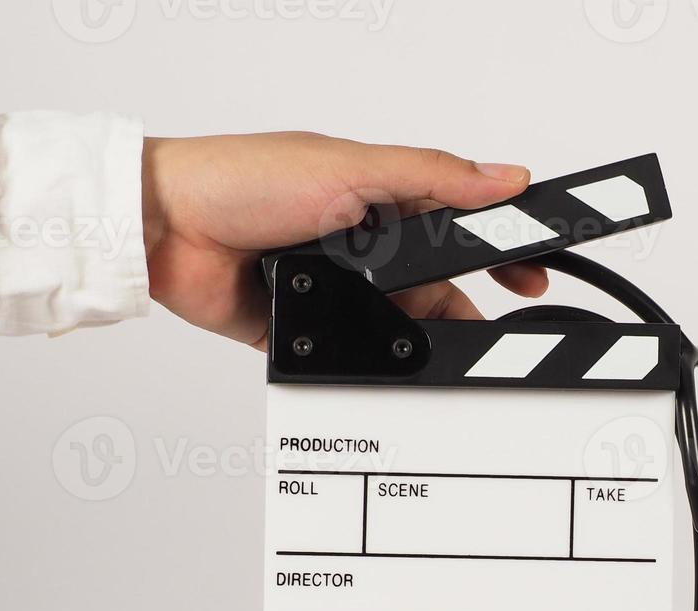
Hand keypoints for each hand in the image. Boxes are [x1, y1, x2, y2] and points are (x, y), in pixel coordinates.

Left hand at [141, 132, 549, 348]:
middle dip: (465, 302)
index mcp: (381, 193)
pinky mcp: (304, 326)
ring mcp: (335, 285)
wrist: (164, 228)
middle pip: (436, 282)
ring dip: (415, 331)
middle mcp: (362, 241)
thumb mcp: (353, 167)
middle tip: (498, 324)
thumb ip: (434, 177)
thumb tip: (506, 176)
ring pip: (398, 323)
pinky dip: (366, 355)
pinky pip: (349, 351)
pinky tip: (380, 355)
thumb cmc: (244, 177)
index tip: (533, 273)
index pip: (460, 221)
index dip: (499, 248)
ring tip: (438, 345)